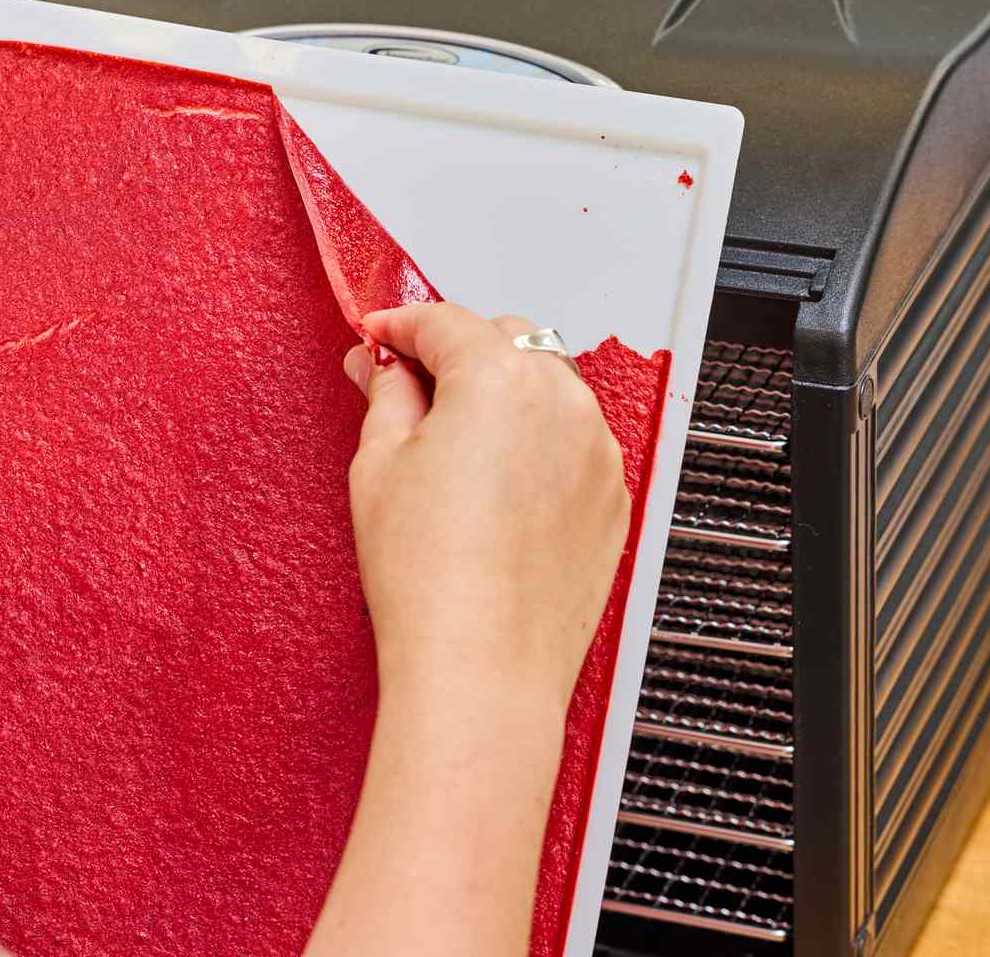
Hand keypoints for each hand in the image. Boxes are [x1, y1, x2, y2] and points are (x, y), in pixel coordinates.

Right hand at [303, 303, 628, 956]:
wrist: (482, 668)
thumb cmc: (432, 580)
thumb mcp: (378, 468)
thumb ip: (386, 396)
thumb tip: (382, 368)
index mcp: (501, 379)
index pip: (444, 320)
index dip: (401, 325)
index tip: (381, 338)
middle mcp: (563, 402)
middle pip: (506, 341)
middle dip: (457, 354)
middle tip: (407, 391)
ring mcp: (596, 450)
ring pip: (546, 389)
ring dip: (502, 397)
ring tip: (451, 448)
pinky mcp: (611, 497)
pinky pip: (573, 443)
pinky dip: (536, 444)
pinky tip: (493, 488)